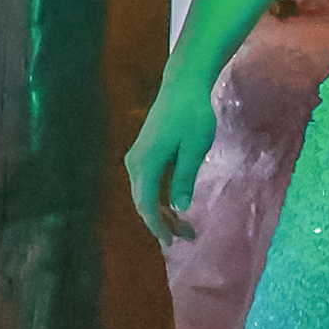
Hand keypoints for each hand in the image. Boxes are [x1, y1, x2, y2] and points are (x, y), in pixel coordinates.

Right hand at [125, 72, 219, 243]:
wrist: (182, 87)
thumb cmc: (192, 115)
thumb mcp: (194, 148)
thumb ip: (184, 177)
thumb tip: (178, 207)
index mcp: (146, 163)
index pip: (146, 203)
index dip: (158, 225)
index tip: (172, 242)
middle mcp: (134, 163)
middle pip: (143, 201)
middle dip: (163, 222)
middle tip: (188, 237)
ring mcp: (136, 158)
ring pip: (145, 194)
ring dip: (162, 211)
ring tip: (185, 226)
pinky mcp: (143, 154)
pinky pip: (148, 184)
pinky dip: (159, 198)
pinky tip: (174, 206)